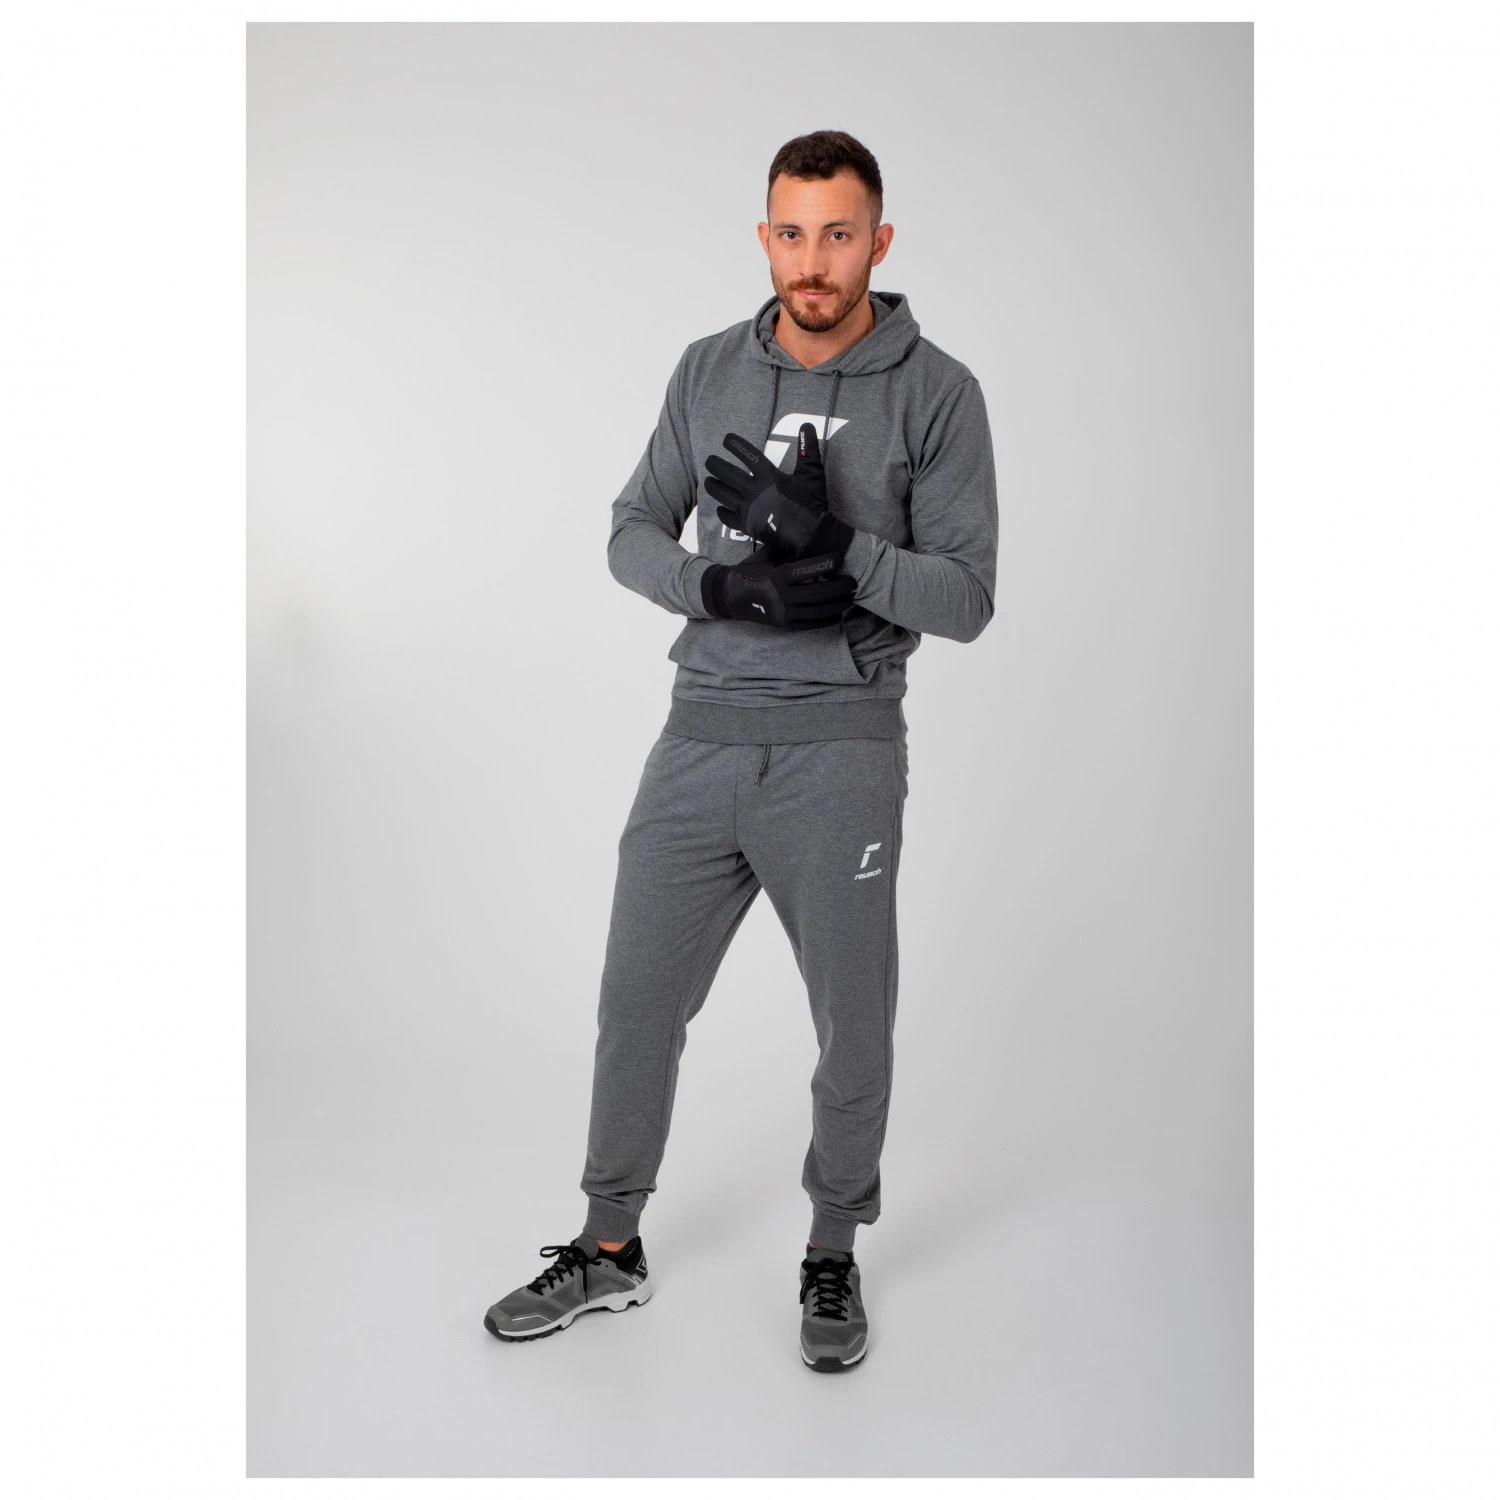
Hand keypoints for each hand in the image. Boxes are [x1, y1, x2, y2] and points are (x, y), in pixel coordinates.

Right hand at [700, 549, 855, 629]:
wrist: (731, 596)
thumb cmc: (751, 570)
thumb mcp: (767, 554)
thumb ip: (788, 548)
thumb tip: (811, 534)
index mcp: (778, 575)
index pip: (809, 569)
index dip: (828, 562)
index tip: (841, 557)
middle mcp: (782, 596)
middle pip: (820, 593)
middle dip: (841, 587)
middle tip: (853, 581)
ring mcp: (784, 613)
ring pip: (819, 611)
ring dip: (839, 604)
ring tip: (850, 597)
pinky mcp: (785, 624)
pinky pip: (812, 624)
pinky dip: (828, 619)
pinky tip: (838, 613)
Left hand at [704, 424, 854, 560]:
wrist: (809, 535)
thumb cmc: (811, 504)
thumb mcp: (812, 474)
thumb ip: (808, 450)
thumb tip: (807, 426)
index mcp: (768, 476)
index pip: (748, 455)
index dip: (736, 445)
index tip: (727, 439)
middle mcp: (754, 491)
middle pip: (728, 475)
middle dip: (716, 466)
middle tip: (709, 461)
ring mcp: (748, 509)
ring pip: (723, 495)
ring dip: (714, 487)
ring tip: (708, 481)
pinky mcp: (748, 526)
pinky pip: (729, 518)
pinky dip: (723, 512)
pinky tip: (720, 508)